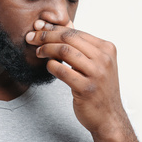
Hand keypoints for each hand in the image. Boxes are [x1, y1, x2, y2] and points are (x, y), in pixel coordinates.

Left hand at [25, 20, 128, 139]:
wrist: (109, 117)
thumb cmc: (99, 89)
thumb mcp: (96, 63)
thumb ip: (81, 44)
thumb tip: (65, 24)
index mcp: (107, 48)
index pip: (76, 32)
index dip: (54, 29)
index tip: (39, 28)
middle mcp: (104, 59)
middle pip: (69, 38)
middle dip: (46, 35)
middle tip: (32, 38)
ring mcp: (97, 73)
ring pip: (65, 51)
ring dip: (47, 49)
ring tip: (38, 52)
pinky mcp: (86, 88)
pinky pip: (62, 70)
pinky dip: (51, 65)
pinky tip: (48, 66)